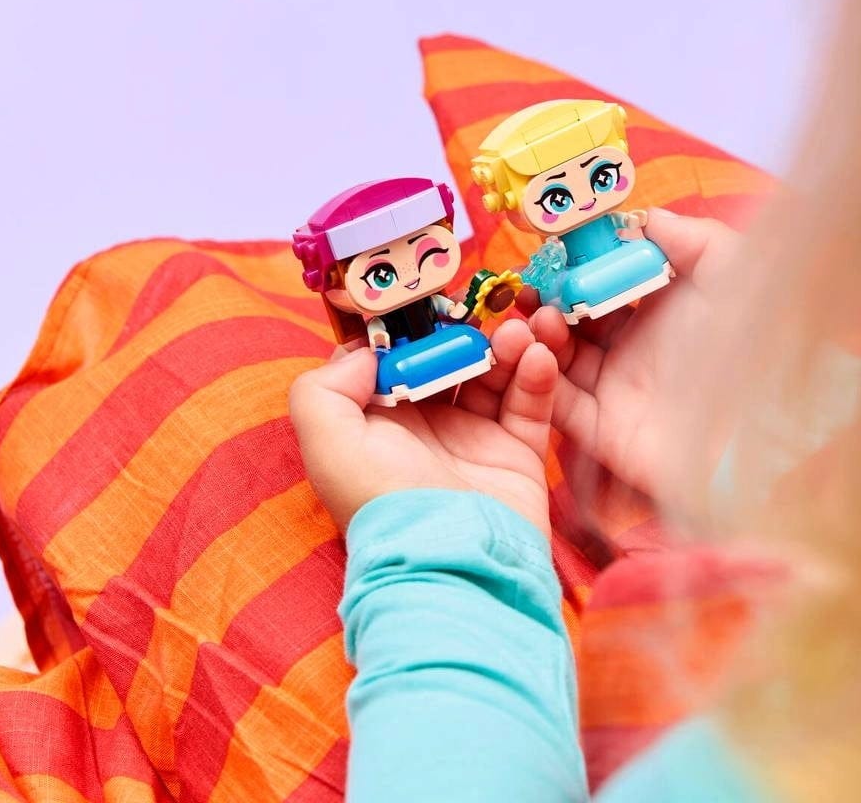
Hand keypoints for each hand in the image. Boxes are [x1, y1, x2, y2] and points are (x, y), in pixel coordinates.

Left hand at [291, 319, 558, 535]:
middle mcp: (427, 427)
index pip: (398, 361)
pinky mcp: (517, 453)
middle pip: (451, 361)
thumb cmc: (383, 500)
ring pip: (495, 374)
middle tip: (482, 311)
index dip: (414, 330)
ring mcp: (475, 439)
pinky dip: (536, 374)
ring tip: (517, 331)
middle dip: (466, 332)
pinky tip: (536, 355)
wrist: (451, 561)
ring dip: (507, 345)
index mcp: (380, 422)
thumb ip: (323, 387)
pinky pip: (530, 402)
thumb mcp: (326, 441)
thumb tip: (362, 354)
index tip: (432, 300)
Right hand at [529, 208, 737, 502]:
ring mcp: (616, 391)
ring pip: (558, 358)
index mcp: (659, 312)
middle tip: (530, 283)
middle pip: (573, 320)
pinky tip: (537, 351)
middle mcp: (633, 349)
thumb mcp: (730, 271)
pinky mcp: (604, 430)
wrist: (760, 424)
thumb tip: (638, 219)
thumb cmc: (749, 342)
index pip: (602, 283)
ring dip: (540, 333)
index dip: (574, 265)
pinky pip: (559, 402)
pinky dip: (538, 376)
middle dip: (547, 298)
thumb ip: (688, 235)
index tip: (551, 249)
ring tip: (538, 316)